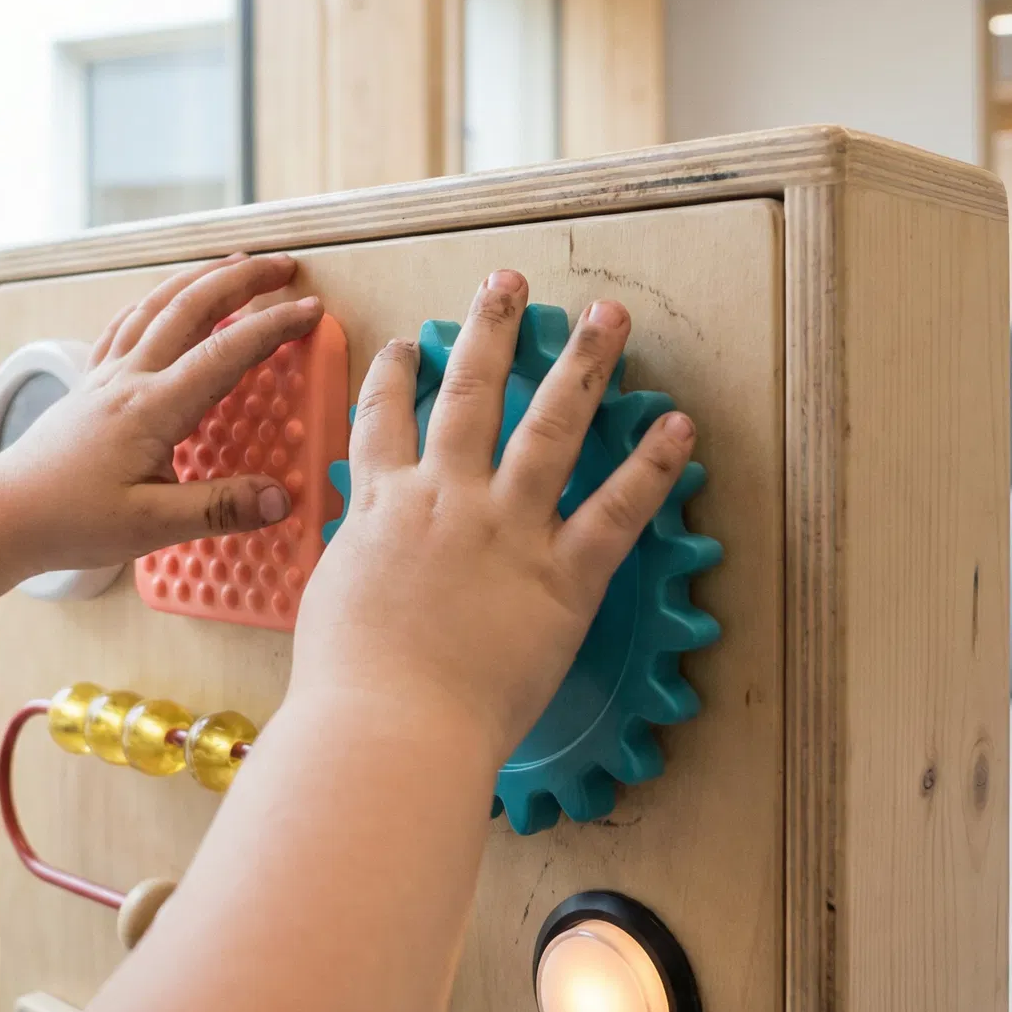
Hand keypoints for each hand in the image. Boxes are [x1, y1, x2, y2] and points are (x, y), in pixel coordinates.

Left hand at [0, 254, 322, 577]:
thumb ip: (217, 509)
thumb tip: (279, 498)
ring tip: (236, 263)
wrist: (3, 513)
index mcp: (151, 408)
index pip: (225, 353)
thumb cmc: (69, 521)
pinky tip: (166, 298)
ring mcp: (106, 375)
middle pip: (191, 308)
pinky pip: (126, 324)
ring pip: (157, 306)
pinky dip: (156, 300)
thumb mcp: (150, 527)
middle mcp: (129, 379)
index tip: (311, 311)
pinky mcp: (90, 383)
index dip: (273, 327)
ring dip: (201, 278)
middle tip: (284, 264)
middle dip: (243, 278)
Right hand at [291, 270, 695, 763]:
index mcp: (380, 509)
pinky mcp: (560, 578)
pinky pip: (615, 511)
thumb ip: (356, 562)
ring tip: (606, 315)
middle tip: (509, 281)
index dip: (394, 374)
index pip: (382, 420)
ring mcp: (505, 531)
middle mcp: (443, 500)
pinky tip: (679, 426)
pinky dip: (652, 468)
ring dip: (581, 364)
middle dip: (492, 331)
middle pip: (469, 395)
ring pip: (548, 427)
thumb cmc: (348, 687)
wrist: (387, 729)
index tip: (410, 343)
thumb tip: (364, 555)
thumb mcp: (332, 604)